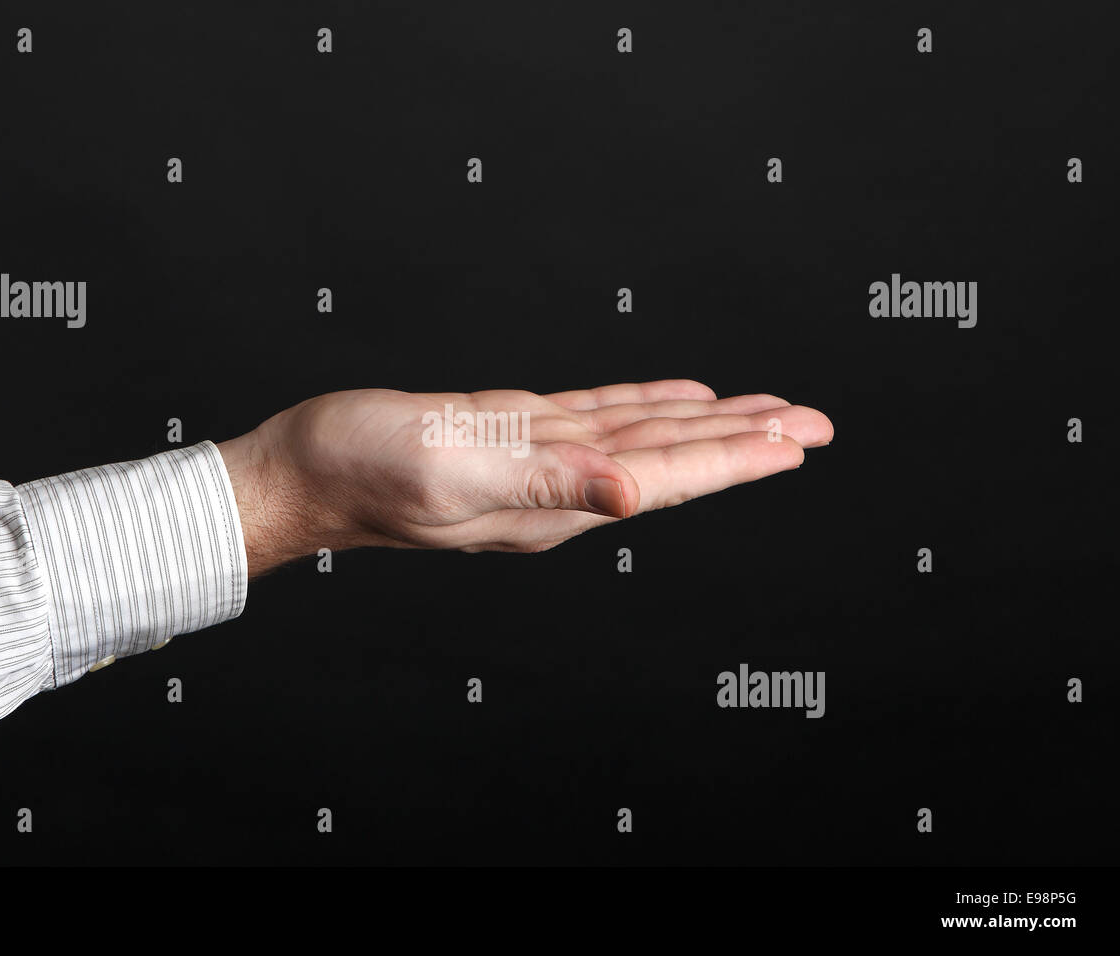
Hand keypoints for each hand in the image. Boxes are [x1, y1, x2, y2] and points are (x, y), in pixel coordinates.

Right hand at [216, 380, 832, 576]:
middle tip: (814, 423)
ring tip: (764, 412)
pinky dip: (644, 406)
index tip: (798, 441)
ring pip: (642, 436)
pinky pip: (598, 417)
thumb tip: (629, 494)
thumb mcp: (455, 472)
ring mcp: (537, 461)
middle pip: (671, 460)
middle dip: (745, 441)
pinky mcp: (512, 433)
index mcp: (555, 502)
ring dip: (706, 425)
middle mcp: (558, 487)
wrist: (306, 470)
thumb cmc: (363, 474)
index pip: (666, 479)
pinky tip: (674, 400)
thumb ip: (547, 483)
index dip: (735, 459)